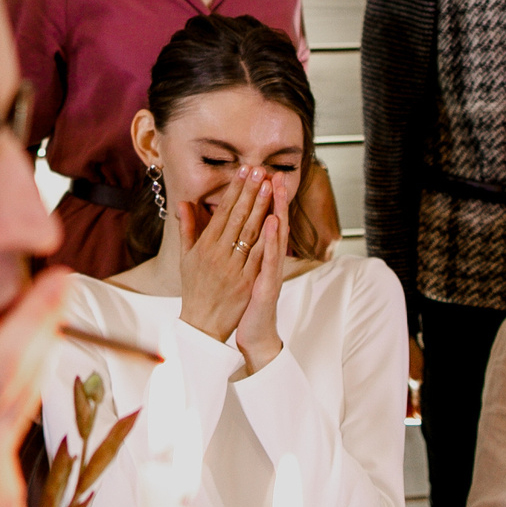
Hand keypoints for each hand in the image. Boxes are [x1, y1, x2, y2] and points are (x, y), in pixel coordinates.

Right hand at [177, 171, 265, 344]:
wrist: (202, 324)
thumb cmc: (194, 289)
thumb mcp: (186, 258)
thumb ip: (187, 229)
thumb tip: (183, 203)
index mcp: (204, 246)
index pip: (222, 212)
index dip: (234, 190)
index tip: (243, 171)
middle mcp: (217, 254)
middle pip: (237, 217)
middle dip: (249, 191)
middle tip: (259, 169)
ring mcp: (233, 267)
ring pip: (249, 232)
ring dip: (260, 207)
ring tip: (269, 185)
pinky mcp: (246, 282)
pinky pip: (258, 256)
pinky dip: (266, 237)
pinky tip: (274, 220)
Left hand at [233, 173, 291, 372]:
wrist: (254, 334)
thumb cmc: (244, 303)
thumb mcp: (238, 272)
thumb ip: (234, 250)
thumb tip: (228, 230)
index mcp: (259, 256)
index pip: (261, 221)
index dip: (261, 199)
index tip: (260, 175)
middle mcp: (268, 261)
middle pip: (272, 224)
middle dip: (273, 198)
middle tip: (273, 172)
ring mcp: (270, 272)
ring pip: (275, 238)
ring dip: (277, 211)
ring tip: (275, 188)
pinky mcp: (268, 284)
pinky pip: (270, 259)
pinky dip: (271, 240)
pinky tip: (271, 223)